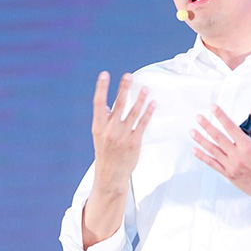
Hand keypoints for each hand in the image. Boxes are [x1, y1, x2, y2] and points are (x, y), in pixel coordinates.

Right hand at [91, 71, 155, 194]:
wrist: (110, 175)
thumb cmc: (105, 153)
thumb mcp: (99, 135)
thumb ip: (105, 120)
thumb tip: (109, 104)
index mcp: (98, 127)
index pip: (98, 103)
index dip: (101, 88)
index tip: (104, 75)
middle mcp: (110, 130)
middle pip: (119, 105)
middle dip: (124, 89)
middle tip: (128, 76)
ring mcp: (123, 136)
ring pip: (134, 113)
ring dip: (140, 99)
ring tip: (145, 88)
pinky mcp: (134, 142)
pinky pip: (143, 124)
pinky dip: (148, 113)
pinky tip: (152, 104)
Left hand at [190, 105, 250, 205]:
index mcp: (248, 146)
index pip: (230, 126)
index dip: (221, 115)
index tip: (213, 107)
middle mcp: (238, 156)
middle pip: (218, 137)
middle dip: (206, 125)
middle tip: (198, 117)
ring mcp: (232, 166)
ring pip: (212, 150)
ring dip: (201, 139)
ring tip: (192, 131)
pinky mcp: (229, 175)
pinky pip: (212, 164)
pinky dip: (203, 156)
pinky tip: (195, 150)